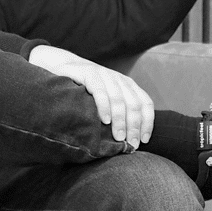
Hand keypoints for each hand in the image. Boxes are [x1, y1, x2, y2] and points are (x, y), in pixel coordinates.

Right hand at [30, 45, 154, 147]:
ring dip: (120, 120)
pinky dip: (104, 107)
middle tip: (130, 143)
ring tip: (118, 137)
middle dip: (134, 126)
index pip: (145, 104)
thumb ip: (118, 113)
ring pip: (119, 99)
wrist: (64, 67)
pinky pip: (100, 91)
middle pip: (134, 104)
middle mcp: (120, 80)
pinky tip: (104, 120)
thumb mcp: (107, 99)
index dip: (147, 122)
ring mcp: (106, 75)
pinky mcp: (90, 73)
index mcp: (128, 86)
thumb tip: (128, 141)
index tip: (143, 140)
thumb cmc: (87, 90)